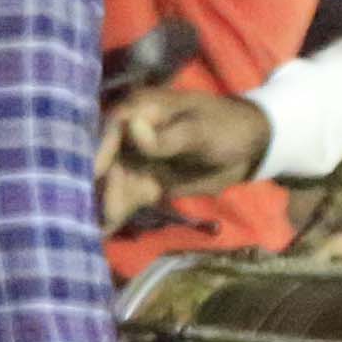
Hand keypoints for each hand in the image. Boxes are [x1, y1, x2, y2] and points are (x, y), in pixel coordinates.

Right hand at [94, 83, 274, 233]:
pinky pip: (126, 198)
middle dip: (97, 186)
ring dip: (101, 204)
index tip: (92, 179)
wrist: (249, 147)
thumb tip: (131, 129)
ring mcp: (135, 160)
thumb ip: (166, 137)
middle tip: (97, 211)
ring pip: (112, 184)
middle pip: (104, 161)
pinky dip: (115, 214)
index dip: (98, 155)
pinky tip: (102, 231)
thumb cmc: (226, 127)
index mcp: (138, 111)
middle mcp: (127, 134)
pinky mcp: (145, 182)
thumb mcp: (200, 130)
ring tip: (96, 227)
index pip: (108, 133)